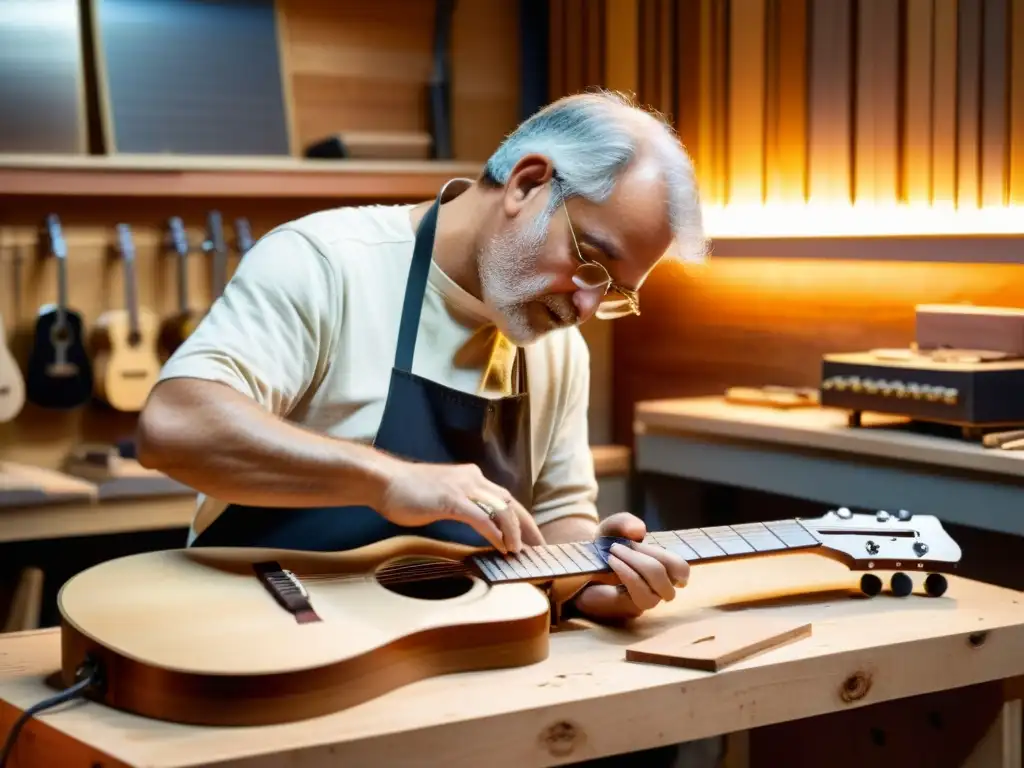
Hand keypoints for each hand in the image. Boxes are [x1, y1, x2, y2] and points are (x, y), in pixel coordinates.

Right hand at [377, 459, 543, 552]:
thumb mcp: (442, 496)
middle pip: (511, 503)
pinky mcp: (452, 499)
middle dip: (526, 526)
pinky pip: (482, 518)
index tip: (532, 537)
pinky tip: (501, 547)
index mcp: (471, 477)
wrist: (384, 481)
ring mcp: (463, 487)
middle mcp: (473, 478)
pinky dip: (495, 534)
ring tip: (518, 551)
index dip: (521, 519)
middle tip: (537, 547)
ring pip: (501, 509)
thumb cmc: (407, 492)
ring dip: (513, 532)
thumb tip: (476, 521)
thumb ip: (461, 504)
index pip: (505, 499)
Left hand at [571, 512, 689, 621]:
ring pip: (657, 590)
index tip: (643, 544)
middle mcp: (657, 586)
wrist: (578, 566)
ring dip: (638, 565)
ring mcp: (645, 599)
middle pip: (674, 575)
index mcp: (660, 567)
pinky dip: (628, 575)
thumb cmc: (601, 547)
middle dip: (648, 555)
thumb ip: (624, 522)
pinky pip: (641, 597)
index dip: (672, 559)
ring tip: (613, 552)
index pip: (681, 570)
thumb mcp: (611, 527)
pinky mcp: (631, 609)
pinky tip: (612, 562)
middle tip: (618, 545)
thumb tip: (640, 530)